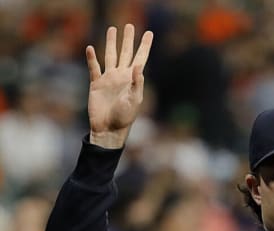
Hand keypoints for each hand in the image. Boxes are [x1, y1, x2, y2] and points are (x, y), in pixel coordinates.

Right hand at [86, 24, 152, 147]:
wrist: (109, 129)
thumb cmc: (125, 117)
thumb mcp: (134, 100)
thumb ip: (137, 83)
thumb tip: (139, 66)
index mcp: (133, 79)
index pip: (140, 58)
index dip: (145, 45)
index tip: (149, 33)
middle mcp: (121, 76)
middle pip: (125, 53)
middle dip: (128, 39)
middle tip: (130, 26)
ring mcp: (109, 79)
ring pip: (110, 56)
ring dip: (111, 43)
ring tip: (112, 29)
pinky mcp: (96, 84)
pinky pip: (94, 68)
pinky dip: (92, 58)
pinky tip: (91, 48)